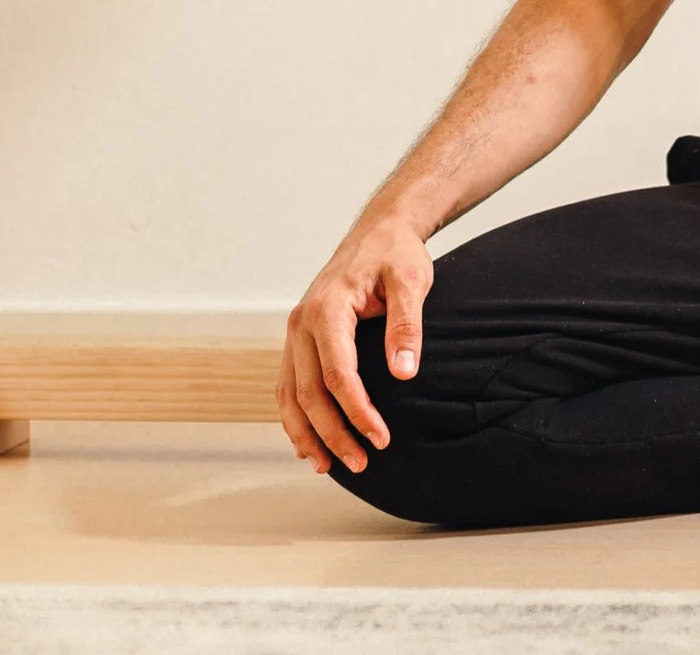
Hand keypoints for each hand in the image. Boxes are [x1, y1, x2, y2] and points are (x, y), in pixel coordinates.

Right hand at [278, 216, 434, 474]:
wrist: (378, 231)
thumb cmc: (396, 254)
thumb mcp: (411, 281)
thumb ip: (405, 326)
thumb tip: (403, 374)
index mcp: (327, 308)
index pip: (338, 373)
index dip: (357, 410)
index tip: (380, 438)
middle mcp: (301, 322)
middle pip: (309, 391)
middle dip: (333, 432)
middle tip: (362, 463)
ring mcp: (295, 332)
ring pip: (290, 394)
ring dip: (307, 433)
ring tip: (328, 466)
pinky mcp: (299, 339)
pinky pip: (288, 384)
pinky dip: (294, 416)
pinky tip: (308, 443)